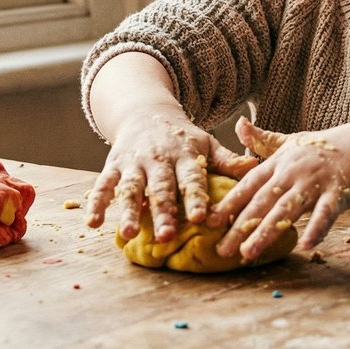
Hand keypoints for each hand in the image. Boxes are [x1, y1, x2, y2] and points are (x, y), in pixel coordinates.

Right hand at [84, 107, 257, 241]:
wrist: (146, 112)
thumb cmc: (183, 137)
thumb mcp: (206, 144)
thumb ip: (228, 160)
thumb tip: (256, 167)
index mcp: (184, 156)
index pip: (191, 179)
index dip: (196, 198)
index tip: (201, 218)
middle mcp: (158, 159)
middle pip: (161, 188)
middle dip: (163, 212)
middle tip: (167, 236)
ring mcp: (134, 163)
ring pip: (131, 189)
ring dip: (128, 211)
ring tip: (129, 234)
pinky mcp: (113, 165)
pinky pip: (102, 185)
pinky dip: (96, 203)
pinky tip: (93, 224)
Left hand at [210, 116, 349, 259]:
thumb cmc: (325, 146)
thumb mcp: (291, 141)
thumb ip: (263, 139)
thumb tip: (238, 123)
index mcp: (279, 163)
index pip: (249, 185)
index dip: (229, 203)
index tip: (209, 221)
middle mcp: (293, 172)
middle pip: (261, 202)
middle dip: (240, 227)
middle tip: (221, 250)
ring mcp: (315, 182)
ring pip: (286, 210)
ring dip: (266, 232)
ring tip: (248, 253)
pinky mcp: (338, 193)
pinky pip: (325, 214)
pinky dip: (316, 229)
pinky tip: (306, 246)